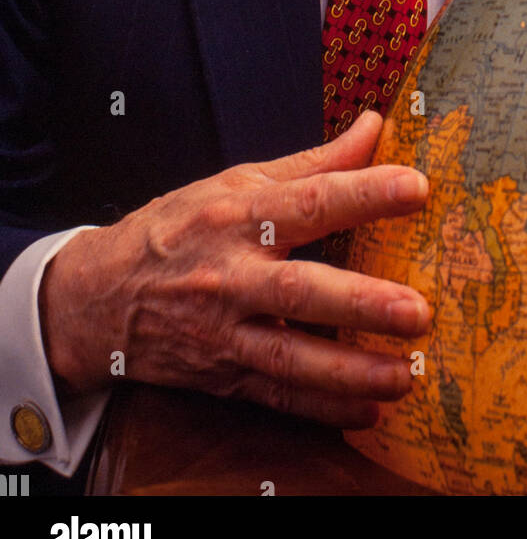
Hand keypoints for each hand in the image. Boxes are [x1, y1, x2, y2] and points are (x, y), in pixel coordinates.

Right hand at [38, 111, 429, 427]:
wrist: (98, 296)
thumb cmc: (179, 228)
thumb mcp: (235, 181)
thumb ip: (314, 162)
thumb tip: (375, 127)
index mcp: (239, 214)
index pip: (309, 200)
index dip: (363, 193)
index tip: (416, 187)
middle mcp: (231, 275)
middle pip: (299, 290)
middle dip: (360, 304)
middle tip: (417, 311)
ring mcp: (224, 331)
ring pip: (290, 356)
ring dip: (350, 372)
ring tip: (405, 377)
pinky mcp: (221, 375)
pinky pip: (276, 397)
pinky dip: (321, 409)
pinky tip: (367, 412)